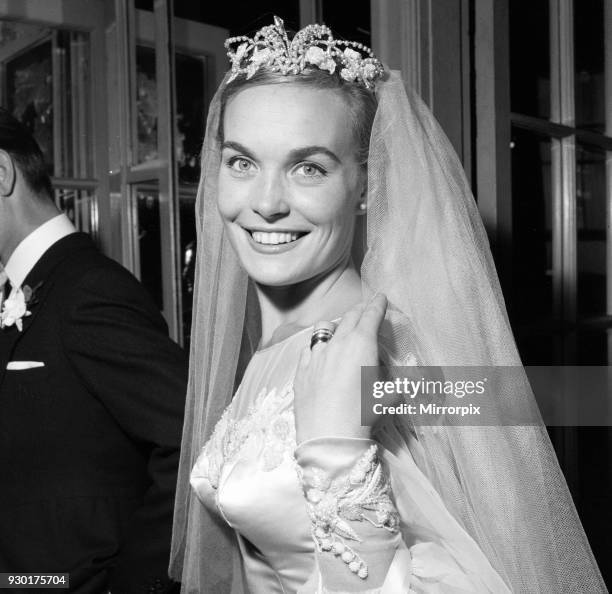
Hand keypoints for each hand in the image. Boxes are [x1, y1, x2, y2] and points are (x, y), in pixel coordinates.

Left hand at [293, 294, 387, 443]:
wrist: (328, 438)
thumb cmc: (364, 416)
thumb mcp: (388, 396)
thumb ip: (396, 380)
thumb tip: (402, 377)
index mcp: (362, 345)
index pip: (370, 316)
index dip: (377, 305)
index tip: (381, 297)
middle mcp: (337, 344)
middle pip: (349, 318)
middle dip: (359, 310)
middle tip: (366, 308)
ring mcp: (315, 356)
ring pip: (324, 329)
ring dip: (336, 324)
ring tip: (340, 328)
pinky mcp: (300, 370)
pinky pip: (308, 349)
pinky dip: (317, 345)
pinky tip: (319, 352)